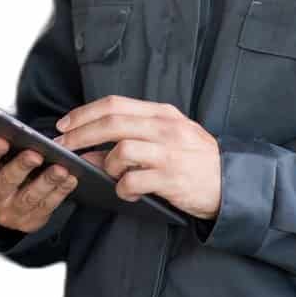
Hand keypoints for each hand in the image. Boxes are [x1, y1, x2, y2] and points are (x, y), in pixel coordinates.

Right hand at [0, 120, 77, 232]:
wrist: (9, 194)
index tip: (1, 139)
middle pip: (3, 186)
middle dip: (20, 169)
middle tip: (36, 153)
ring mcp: (10, 213)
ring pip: (28, 199)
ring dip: (46, 182)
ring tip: (62, 167)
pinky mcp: (31, 221)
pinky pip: (48, 208)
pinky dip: (61, 192)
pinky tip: (72, 178)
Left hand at [52, 95, 220, 219]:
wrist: (231, 181)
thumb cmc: (195, 158)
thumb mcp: (169, 137)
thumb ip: (133, 137)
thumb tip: (91, 149)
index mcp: (163, 113)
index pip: (115, 104)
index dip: (84, 113)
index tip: (65, 125)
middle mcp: (165, 128)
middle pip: (112, 122)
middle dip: (81, 135)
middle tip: (64, 147)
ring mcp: (169, 152)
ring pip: (121, 150)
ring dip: (106, 164)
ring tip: (111, 174)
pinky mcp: (171, 178)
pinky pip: (133, 181)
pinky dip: (123, 188)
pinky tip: (127, 192)